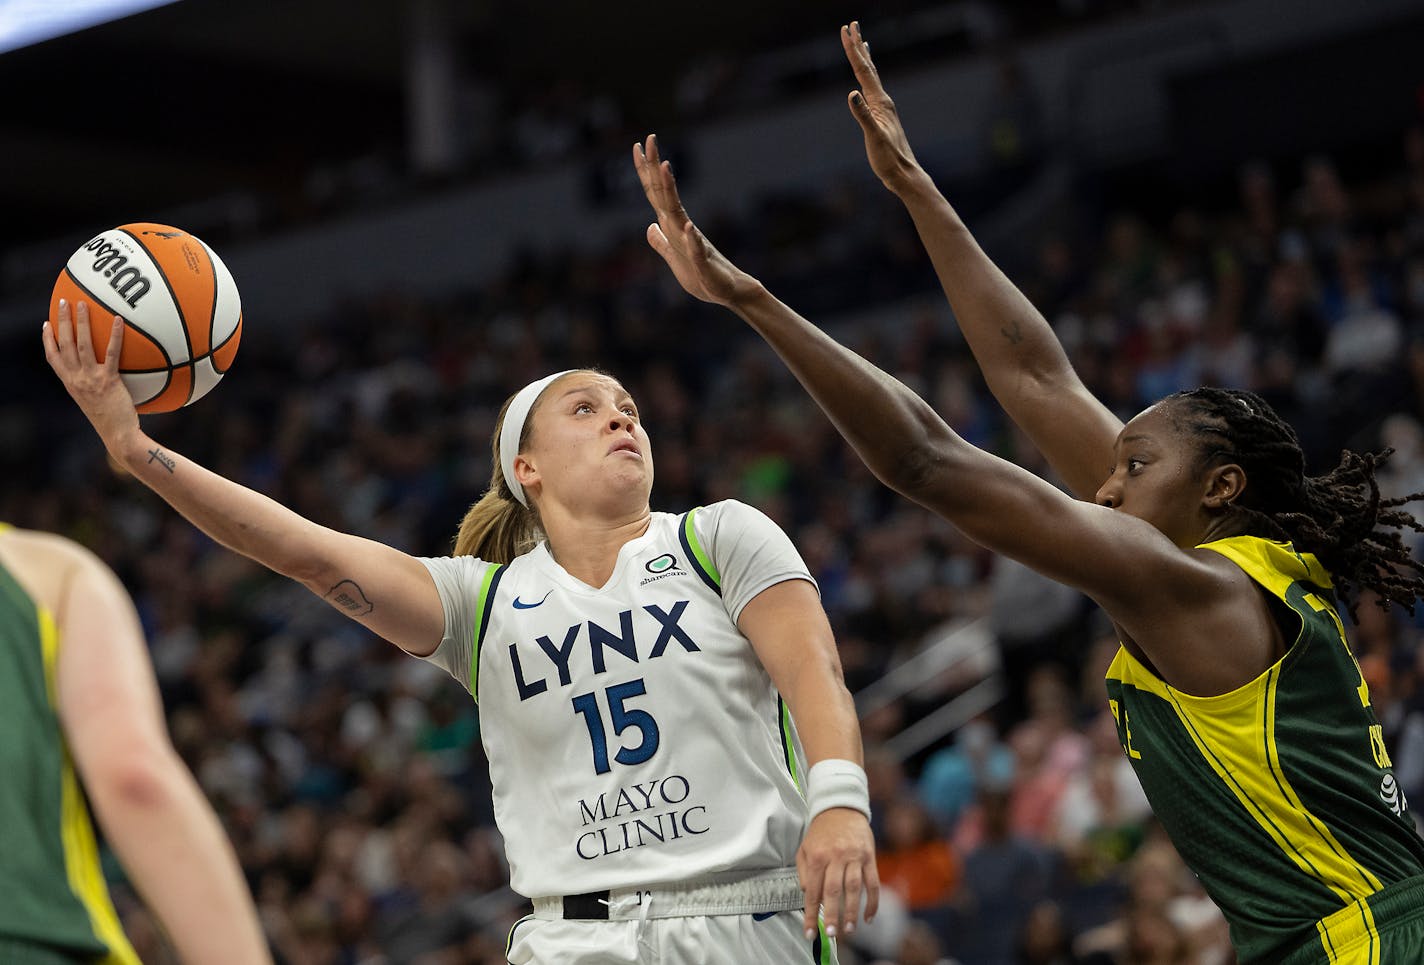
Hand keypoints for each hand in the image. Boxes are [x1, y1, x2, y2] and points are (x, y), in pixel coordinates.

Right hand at [42, 299, 140, 452]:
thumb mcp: (94, 402)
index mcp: (70, 384)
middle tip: (63, 303)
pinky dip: (114, 335)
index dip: (48, 340)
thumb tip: (102, 374)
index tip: (46, 324)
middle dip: (61, 322)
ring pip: (82, 344)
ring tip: (83, 304)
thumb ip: (92, 386)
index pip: (53, 358)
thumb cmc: (111, 421)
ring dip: (82, 322)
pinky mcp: (108, 381)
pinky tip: (118, 320)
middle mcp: (77, 379)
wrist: (119, 436)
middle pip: (64, 345)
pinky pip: (112, 353)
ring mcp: (91, 379)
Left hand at [633, 134, 761, 307]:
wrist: (729, 292)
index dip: (644, 171)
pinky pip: (696, 249)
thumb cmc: (703, 276)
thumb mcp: (673, 258)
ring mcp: (694, 242)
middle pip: (664, 194)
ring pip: (678, 213)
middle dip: (655, 167)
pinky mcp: (703, 262)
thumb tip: (650, 227)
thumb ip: (661, 242)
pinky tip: (687, 226)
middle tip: (650, 139)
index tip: (637, 145)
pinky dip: (691, 238)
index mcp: (673, 227)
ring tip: (664, 167)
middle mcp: (683, 228)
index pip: (655, 194)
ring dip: (670, 191)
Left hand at [797, 806, 879, 942]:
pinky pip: (873, 882)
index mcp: (817, 856)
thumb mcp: (804, 847)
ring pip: (854, 888)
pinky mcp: (870, 856)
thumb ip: (803, 871)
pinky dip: (873, 901)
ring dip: (852, 911)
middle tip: (832, 934)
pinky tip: (869, 917)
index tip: (810, 933)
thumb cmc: (820, 832)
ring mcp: (854, 856)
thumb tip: (807, 894)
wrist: (841, 807)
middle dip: (832, 914)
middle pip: (833, 890)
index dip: (810, 914)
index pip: (812, 891)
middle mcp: (835, 856)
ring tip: (849, 930)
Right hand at [842, 21, 920, 192]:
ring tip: (861, 43)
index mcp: (880, 102)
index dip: (853, 49)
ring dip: (864, 59)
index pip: (863, 70)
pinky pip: (872, 90)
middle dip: (858, 46)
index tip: (846, 30)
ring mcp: (883, 108)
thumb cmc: (888, 158)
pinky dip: (868, 79)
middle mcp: (883, 100)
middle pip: (868, 67)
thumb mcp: (873, 137)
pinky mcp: (881, 116)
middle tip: (851, 25)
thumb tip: (851, 94)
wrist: (903, 173)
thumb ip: (863, 115)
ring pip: (871, 77)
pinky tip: (865, 81)